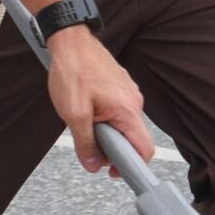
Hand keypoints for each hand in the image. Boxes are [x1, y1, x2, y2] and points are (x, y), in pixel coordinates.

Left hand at [46, 29, 151, 172]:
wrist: (70, 41)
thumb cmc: (73, 71)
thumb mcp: (74, 114)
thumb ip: (85, 144)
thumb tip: (93, 165)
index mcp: (127, 110)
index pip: (144, 149)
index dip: (132, 167)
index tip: (114, 172)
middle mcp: (134, 102)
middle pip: (132, 139)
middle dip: (112, 149)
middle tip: (90, 147)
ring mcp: (129, 94)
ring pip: (123, 125)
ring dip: (106, 132)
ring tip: (85, 123)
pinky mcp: (121, 88)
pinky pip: (118, 112)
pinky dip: (105, 118)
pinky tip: (87, 111)